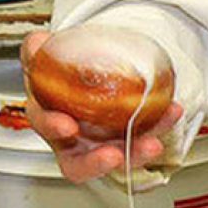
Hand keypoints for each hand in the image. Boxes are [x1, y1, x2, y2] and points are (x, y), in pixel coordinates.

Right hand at [20, 31, 183, 183]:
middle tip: (113, 156)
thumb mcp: (44, 61)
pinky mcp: (128, 140)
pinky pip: (144, 137)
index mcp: (50, 121)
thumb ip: (36, 52)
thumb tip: (38, 43)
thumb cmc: (59, 78)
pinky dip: (160, 125)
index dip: (53, 128)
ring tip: (153, 143)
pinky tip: (171, 111)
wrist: (84, 79)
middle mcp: (75, 142)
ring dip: (136, 152)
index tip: (66, 125)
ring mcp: (102, 144)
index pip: (47, 130)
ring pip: (119, 157)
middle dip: (97, 163)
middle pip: (81, 164)